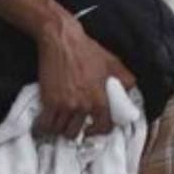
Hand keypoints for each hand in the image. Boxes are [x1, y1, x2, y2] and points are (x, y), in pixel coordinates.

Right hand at [33, 13, 136, 138]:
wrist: (63, 40)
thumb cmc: (87, 49)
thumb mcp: (113, 63)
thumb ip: (125, 79)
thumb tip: (130, 90)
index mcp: (101, 99)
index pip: (104, 127)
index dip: (98, 131)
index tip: (91, 130)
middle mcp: (84, 106)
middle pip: (76, 132)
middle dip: (74, 130)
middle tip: (71, 124)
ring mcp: (65, 105)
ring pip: (60, 130)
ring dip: (59, 128)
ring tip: (58, 122)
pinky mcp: (49, 101)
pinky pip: (46, 124)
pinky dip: (44, 125)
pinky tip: (45, 120)